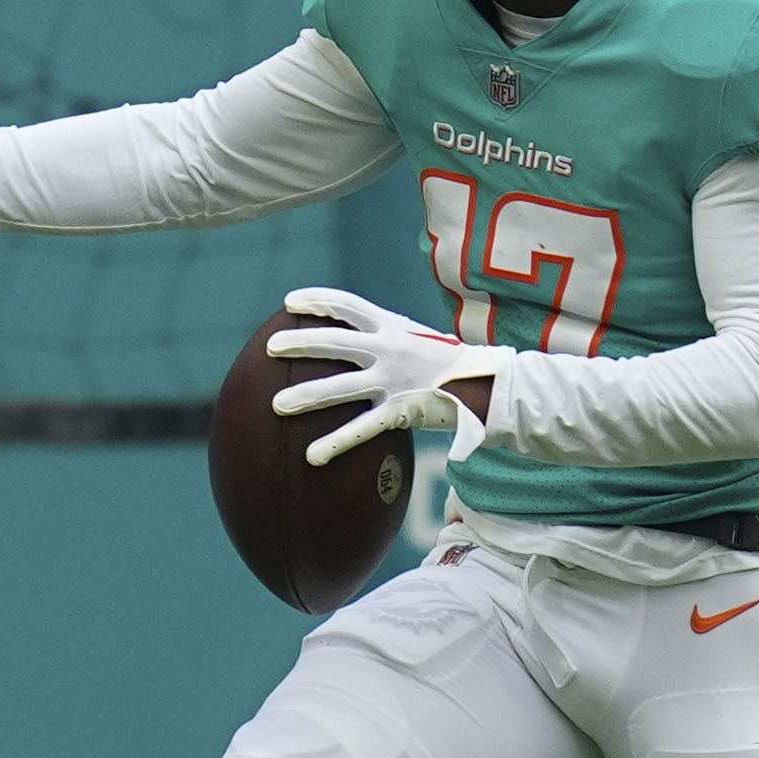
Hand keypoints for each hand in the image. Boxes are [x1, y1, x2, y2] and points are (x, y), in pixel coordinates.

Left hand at [264, 286, 505, 467]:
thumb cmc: (448, 363)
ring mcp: (394, 380)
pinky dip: (334, 443)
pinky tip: (311, 456)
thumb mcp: (416, 338)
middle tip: (270, 347)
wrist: (488, 383)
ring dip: (306, 396)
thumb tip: (353, 338)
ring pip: (341, 388)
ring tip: (275, 405)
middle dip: (300, 342)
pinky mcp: (400, 411)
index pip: (348, 306)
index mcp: (393, 326)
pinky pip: (361, 429)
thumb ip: (386, 337)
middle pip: (336, 342)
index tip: (290, 301)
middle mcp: (390, 348)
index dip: (318, 300)